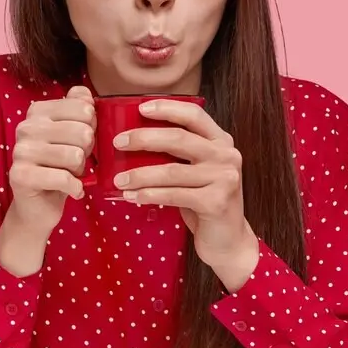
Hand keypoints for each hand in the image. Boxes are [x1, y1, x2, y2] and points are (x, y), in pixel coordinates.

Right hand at [0, 85, 95, 274]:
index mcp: (38, 112)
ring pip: (75, 155)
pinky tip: (72, 190)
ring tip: (70, 174)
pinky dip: (75, 188)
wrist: (37, 208)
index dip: (92, 127)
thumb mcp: (72, 136)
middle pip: (82, 131)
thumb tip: (85, 94)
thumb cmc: (59, 167)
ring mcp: (21, 151)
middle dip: (88, 151)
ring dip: (80, 170)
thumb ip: (79, 110)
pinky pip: (64, 178)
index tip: (84, 141)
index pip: (83, 107)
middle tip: (77, 162)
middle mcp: (26, 127)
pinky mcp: (21, 176)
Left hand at [113, 98, 258, 289]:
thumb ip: (179, 154)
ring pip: (171, 171)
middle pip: (178, 139)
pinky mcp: (216, 202)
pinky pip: (173, 195)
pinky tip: (131, 196)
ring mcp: (224, 179)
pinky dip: (148, 195)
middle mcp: (226, 156)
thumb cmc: (205, 202)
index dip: (167, 108)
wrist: (229, 240)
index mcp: (221, 141)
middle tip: (117, 142)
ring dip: (140, 174)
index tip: (140, 108)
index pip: (194, 115)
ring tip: (118, 179)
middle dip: (144, 138)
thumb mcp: (196, 172)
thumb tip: (135, 140)